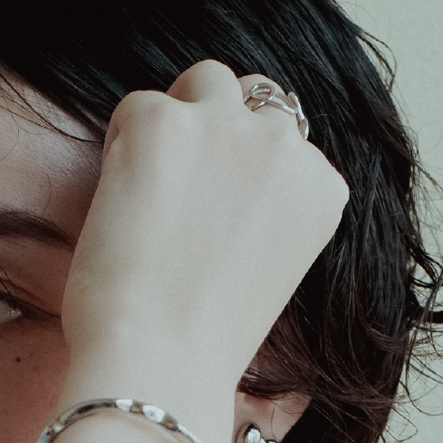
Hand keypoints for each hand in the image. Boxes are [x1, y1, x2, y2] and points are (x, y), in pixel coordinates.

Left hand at [60, 61, 348, 414]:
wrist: (161, 360)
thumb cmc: (203, 340)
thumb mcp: (267, 270)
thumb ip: (263, 210)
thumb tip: (221, 179)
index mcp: (323, 188)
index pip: (283, 143)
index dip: (238, 173)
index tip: (213, 216)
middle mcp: (286, 149)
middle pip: (251, 99)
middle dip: (215, 133)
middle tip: (177, 196)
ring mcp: (226, 128)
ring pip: (203, 83)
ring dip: (175, 123)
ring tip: (149, 194)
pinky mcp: (164, 122)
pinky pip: (136, 105)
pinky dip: (121, 146)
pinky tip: (119, 204)